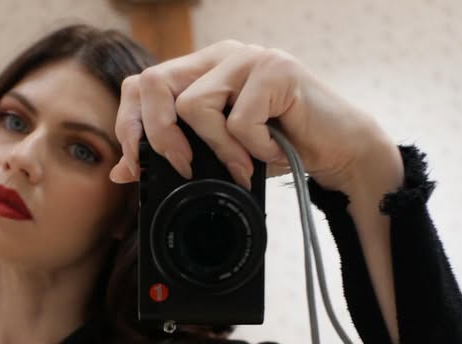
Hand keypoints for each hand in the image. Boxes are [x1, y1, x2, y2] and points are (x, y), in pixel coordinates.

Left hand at [109, 40, 402, 196]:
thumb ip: (176, 152)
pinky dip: (254, 149)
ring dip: (219, 150)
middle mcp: (221, 56)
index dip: (131, 124)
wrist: (339, 150)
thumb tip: (122, 169)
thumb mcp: (219, 155)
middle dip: (161, 137)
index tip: (137, 164)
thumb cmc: (280, 148)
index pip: (143, 83)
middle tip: (187, 168)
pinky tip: (274, 150)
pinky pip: (240, 119)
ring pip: (195, 105)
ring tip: (246, 164)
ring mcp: (248, 57)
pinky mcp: (276, 69)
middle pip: (154, 83)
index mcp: (203, 70)